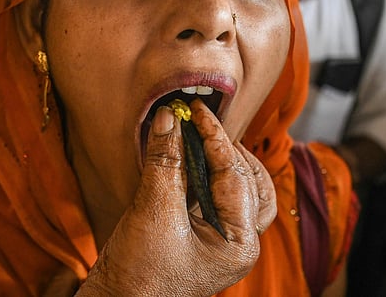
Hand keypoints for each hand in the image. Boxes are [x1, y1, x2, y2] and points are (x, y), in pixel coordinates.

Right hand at [78, 99, 276, 295]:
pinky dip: (205, 175)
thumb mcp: (153, 213)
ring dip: (220, 160)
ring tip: (198, 137)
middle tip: (195, 119)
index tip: (195, 110)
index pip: (235, 174)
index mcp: (240, 243)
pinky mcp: (203, 238)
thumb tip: (168, 118)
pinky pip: (215, 198)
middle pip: (247, 180)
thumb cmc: (139, 276)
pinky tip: (187, 159)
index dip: (214, 137)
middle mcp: (239, 242)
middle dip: (222, 147)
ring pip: (238, 190)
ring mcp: (223, 242)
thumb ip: (164, 163)